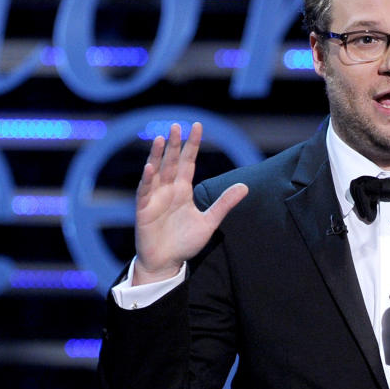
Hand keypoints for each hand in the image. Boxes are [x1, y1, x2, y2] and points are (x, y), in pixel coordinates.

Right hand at [133, 122, 247, 284]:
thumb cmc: (185, 242)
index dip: (192, 145)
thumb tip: (245, 186)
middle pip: (172, 162)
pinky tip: (150, 167)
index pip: (188, 162)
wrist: (166, 262)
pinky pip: (145, 191)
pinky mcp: (144, 209)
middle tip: (177, 126)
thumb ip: (224, 204)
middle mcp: (168, 189)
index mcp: (183, 190)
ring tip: (162, 138)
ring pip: (156, 171)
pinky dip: (147, 179)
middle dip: (175, 144)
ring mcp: (155, 198)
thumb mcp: (209, 222)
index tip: (197, 126)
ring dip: (158, 155)